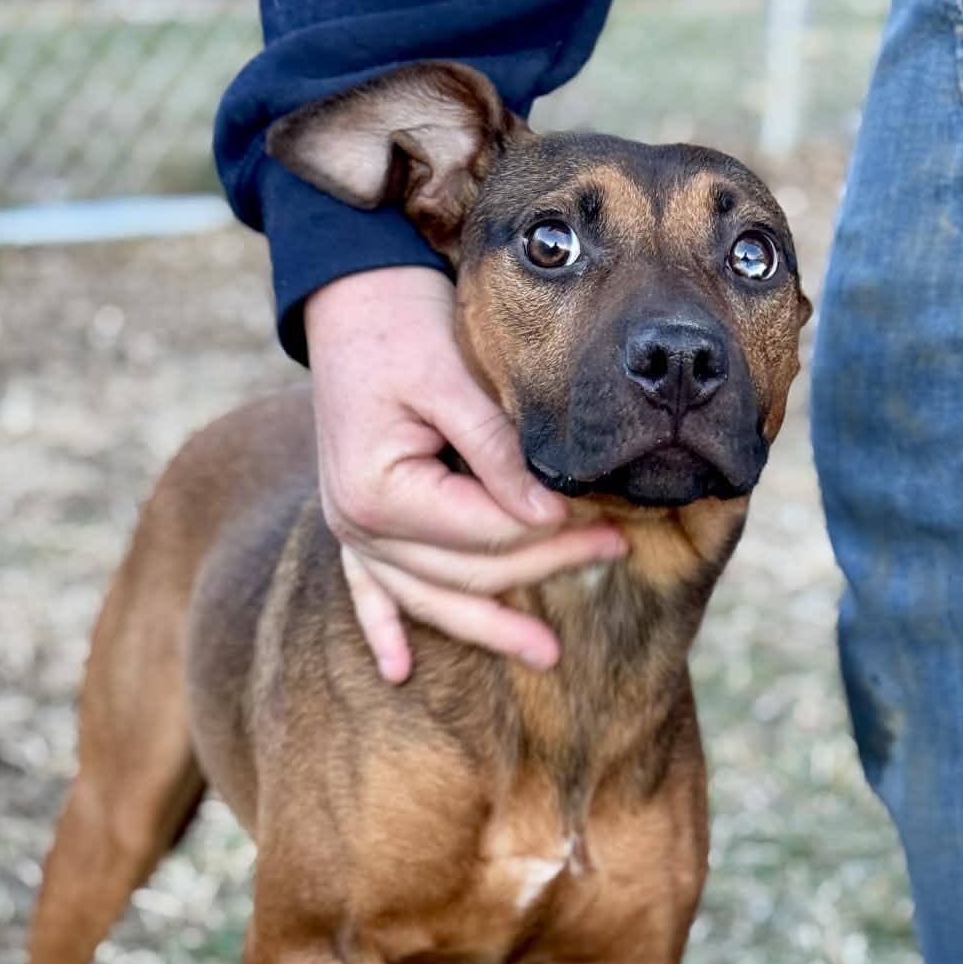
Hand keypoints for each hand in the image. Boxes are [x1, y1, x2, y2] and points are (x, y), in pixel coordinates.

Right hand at [304, 265, 626, 680]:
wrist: (347, 292)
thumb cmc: (401, 323)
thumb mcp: (452, 377)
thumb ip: (497, 452)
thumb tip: (550, 515)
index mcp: (379, 492)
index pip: (484, 535)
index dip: (551, 534)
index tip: (610, 523)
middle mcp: (356, 524)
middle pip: (467, 572)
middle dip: (544, 568)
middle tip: (615, 553)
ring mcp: (349, 530)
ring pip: (430, 597)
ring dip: (486, 627)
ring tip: (548, 655)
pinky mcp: (351, 522)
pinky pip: (367, 591)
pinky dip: (383, 629)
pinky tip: (401, 672)